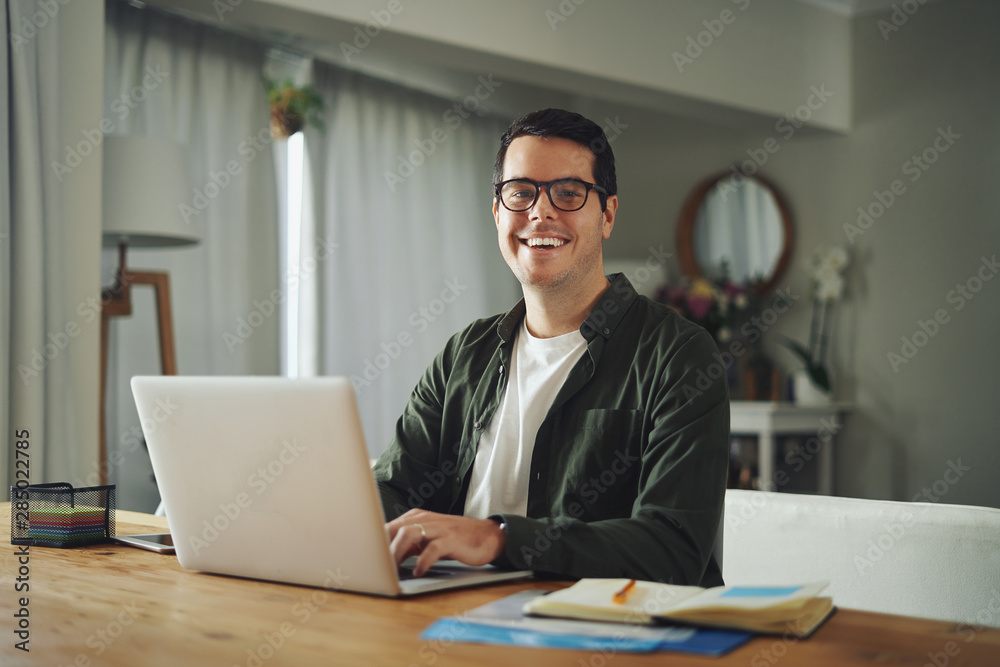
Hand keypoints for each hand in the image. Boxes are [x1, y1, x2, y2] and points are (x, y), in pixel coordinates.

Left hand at [385, 509, 505, 576]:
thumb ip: (407, 545)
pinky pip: (432, 549)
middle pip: (394, 529)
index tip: (364, 559)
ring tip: (391, 569)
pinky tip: (417, 572)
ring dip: (396, 553)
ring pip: (409, 534)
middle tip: (374, 567)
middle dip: (381, 548)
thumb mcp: (427, 539)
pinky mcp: (451, 539)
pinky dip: (422, 561)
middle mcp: (425, 519)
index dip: (374, 543)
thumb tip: (384, 558)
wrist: (486, 536)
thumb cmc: (454, 539)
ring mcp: (438, 528)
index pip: (388, 527)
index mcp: (416, 518)